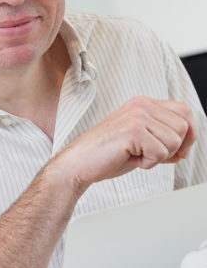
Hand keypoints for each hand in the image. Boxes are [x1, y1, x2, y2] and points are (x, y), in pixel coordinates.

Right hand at [60, 96, 196, 185]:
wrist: (78, 164)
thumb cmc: (106, 154)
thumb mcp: (140, 141)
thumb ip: (162, 137)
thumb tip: (186, 147)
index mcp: (143, 103)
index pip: (185, 112)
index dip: (188, 135)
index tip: (177, 151)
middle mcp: (141, 105)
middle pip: (184, 127)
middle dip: (173, 149)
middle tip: (148, 154)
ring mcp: (137, 116)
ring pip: (174, 142)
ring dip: (157, 157)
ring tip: (135, 155)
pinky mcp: (133, 131)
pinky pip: (160, 153)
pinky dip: (147, 164)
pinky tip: (129, 158)